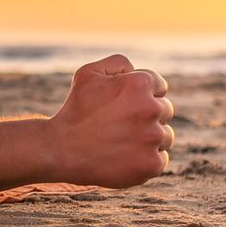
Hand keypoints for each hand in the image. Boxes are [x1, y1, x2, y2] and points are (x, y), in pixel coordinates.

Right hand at [49, 54, 174, 186]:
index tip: (124, 107)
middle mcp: (151, 109)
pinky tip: (124, 158)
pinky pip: (160, 159)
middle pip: (165, 110)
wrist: (60, 150)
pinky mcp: (151, 163)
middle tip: (120, 125)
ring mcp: (153, 138)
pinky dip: (145, 160)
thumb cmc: (74, 110)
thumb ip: (118, 63)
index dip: (141, 96)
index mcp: (139, 84)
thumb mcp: (88, 73)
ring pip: (165, 135)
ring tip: (121, 142)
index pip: (159, 86)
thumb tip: (136, 70)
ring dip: (149, 138)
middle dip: (146, 116)